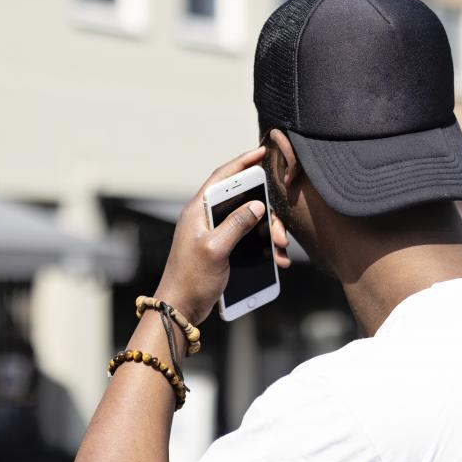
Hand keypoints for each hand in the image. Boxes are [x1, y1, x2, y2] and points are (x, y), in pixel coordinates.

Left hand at [153, 146, 277, 324]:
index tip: (263, 152)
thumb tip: (256, 204)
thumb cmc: (191, 279)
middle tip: (280, 231)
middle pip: (243, 200)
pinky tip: (275, 259)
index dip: (243, 163)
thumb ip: (236, 224)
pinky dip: (263, 246)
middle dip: (267, 212)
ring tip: (280, 249)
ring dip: (268, 233)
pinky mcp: (222, 248)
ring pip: (250, 221)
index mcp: (198, 211)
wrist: (180, 308)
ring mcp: (215, 233)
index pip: (222, 177)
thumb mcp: (215, 249)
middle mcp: (206, 218)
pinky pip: (248, 239)